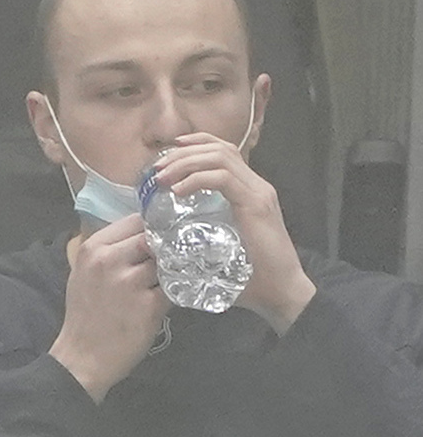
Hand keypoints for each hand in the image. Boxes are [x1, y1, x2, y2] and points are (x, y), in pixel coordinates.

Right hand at [50, 213, 165, 398]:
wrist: (83, 356)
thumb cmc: (85, 314)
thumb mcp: (85, 273)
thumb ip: (112, 250)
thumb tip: (146, 231)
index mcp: (93, 249)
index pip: (136, 220)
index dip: (152, 228)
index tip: (158, 237)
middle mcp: (109, 261)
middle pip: (155, 238)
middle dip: (164, 248)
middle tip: (167, 259)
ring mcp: (129, 282)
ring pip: (168, 261)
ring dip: (171, 270)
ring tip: (163, 283)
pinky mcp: (149, 304)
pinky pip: (175, 287)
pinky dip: (175, 292)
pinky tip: (165, 300)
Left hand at [145, 127, 312, 328]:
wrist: (280, 290)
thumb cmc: (248, 275)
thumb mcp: (216, 245)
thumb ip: (198, 232)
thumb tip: (159, 236)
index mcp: (247, 190)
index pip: (222, 152)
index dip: (193, 146)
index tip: (164, 156)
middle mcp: (255, 185)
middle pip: (219, 148)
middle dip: (182, 153)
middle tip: (155, 168)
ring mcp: (258, 192)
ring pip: (220, 157)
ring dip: (186, 163)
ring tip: (162, 178)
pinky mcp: (256, 204)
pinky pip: (224, 178)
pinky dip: (197, 179)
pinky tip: (178, 192)